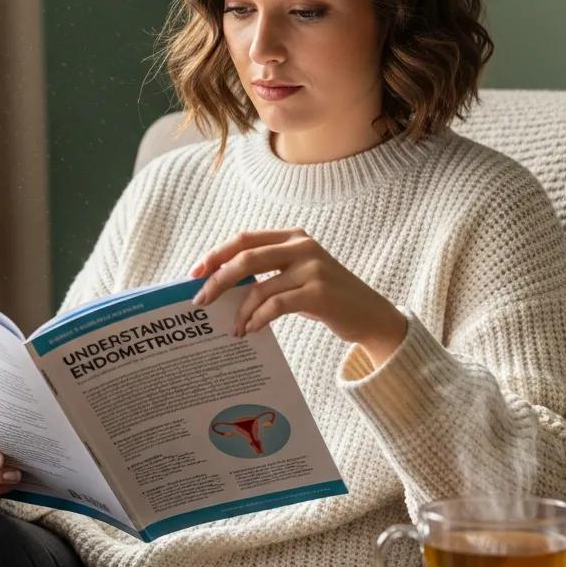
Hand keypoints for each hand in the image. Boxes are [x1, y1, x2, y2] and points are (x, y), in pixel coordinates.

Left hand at [189, 228, 406, 362]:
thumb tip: (220, 286)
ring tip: (233, 328)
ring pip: (258, 287)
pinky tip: (251, 330)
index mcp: (293, 236)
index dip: (215, 255)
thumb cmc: (326, 298)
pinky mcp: (319, 293)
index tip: (194, 274)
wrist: (370, 316)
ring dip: (239, 311)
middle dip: (217, 281)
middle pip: (245, 258)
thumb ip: (266, 272)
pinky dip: (257, 319)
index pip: (243, 239)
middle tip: (200, 302)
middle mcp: (302, 246)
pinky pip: (275, 306)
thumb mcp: (297, 275)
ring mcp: (312, 268)